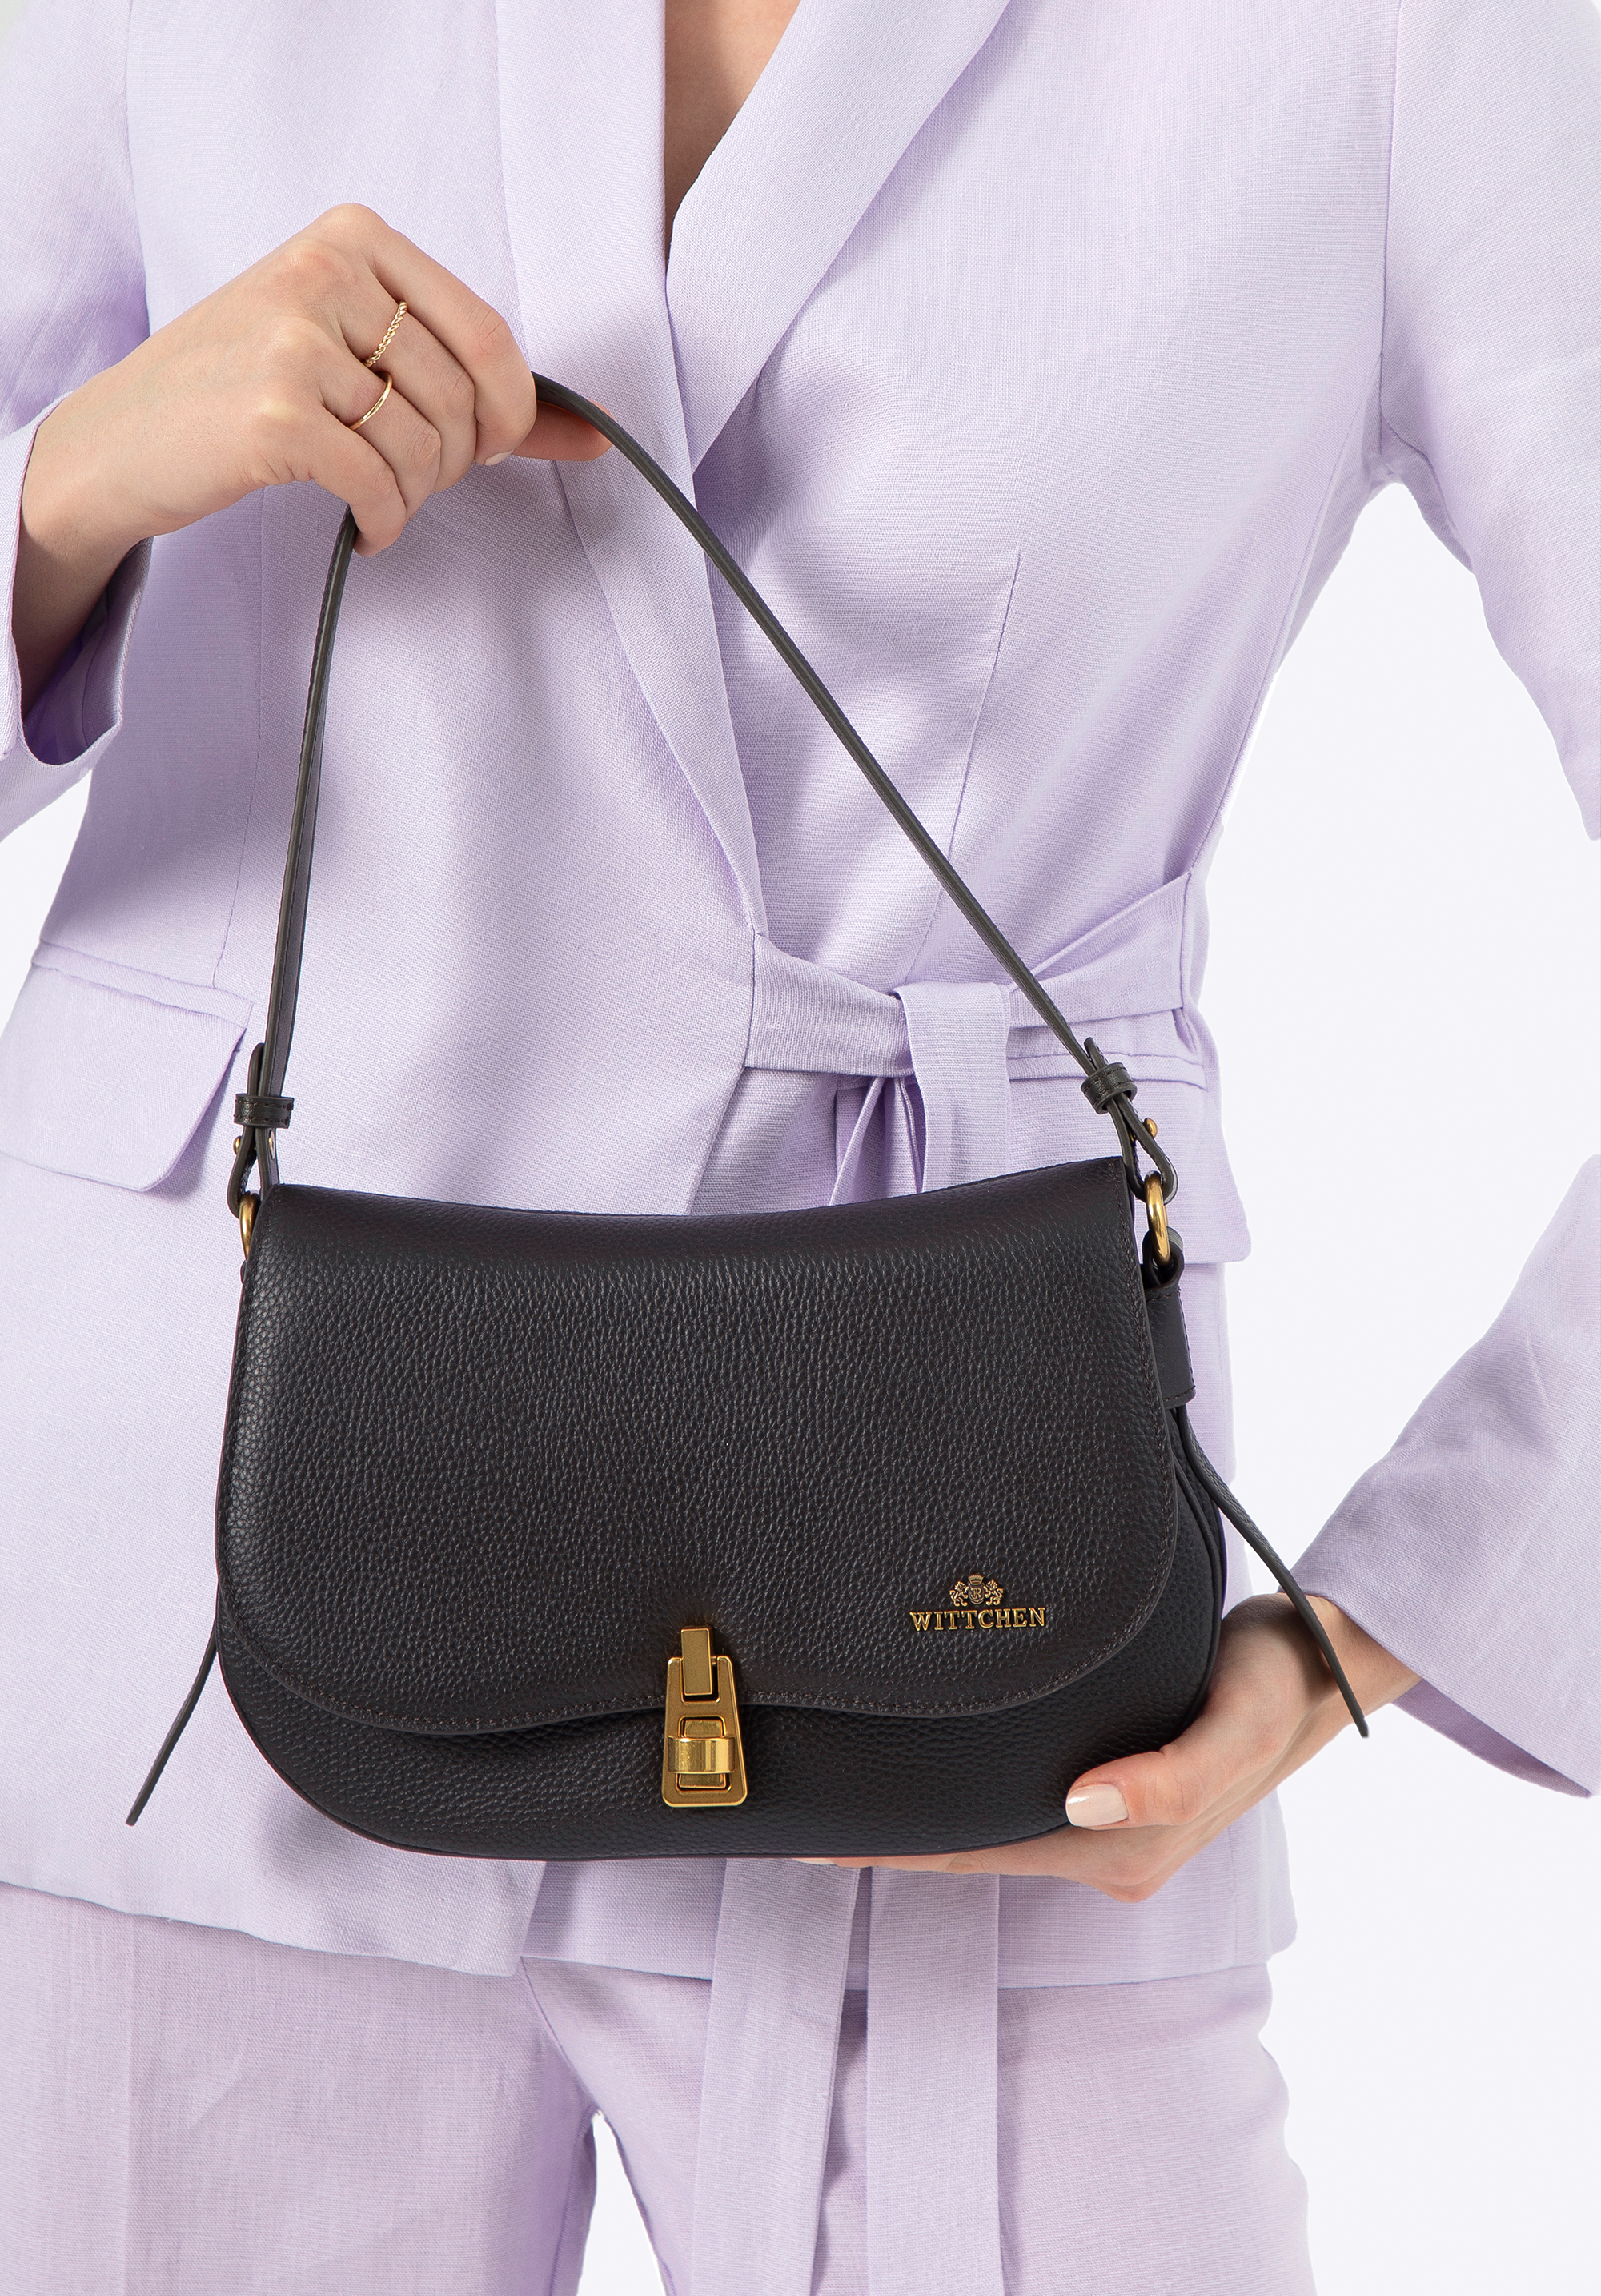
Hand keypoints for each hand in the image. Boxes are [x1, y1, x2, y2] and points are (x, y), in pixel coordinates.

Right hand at [14, 203, 607, 710]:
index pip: (487, 334)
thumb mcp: (349, 349)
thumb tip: (590, 438)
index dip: (511, 411)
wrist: (123, 438)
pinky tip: (363, 529)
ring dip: (416, 496)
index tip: (490, 446)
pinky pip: (381, 487)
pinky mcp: (275, 415)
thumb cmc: (244, 392)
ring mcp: (294, 341)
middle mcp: (323, 273)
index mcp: (352, 238)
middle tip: (413, 482)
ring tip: (380, 501)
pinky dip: (384, 524)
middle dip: (455, 463)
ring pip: (423, 445)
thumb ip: (469, 382)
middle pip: (459, 397)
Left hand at [821, 1595, 1418, 1898]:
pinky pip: (1006, 1801)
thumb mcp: (1237, 1721)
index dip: (888, 1845)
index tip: (806, 1832)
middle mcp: (1103, 1846)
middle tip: (786, 1798)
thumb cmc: (1272, 1681)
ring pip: (979, 1828)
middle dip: (879, 1836)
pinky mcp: (1102, 1790)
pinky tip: (906, 1762)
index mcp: (1122, 1846)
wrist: (1316, 1661)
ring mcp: (1101, 1824)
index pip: (972, 1853)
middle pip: (963, 1849)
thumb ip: (1174, 1775)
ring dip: (910, 1814)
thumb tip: (1083, 1802)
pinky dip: (951, 1792)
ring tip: (823, 1784)